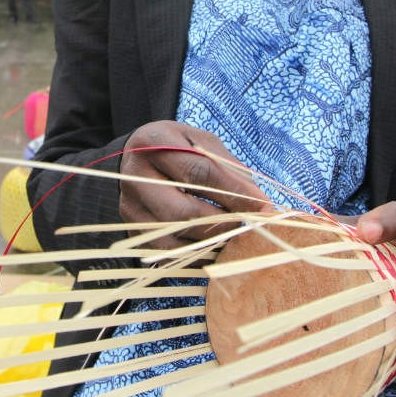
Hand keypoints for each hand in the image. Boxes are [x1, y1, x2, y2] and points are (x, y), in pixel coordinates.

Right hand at [118, 121, 268, 248]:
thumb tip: (259, 203)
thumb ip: (230, 168)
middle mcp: (136, 177)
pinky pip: (169, 253)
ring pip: (176, 237)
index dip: (235, 192)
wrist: (136, 158)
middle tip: (249, 224)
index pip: (200, 172)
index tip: (264, 206)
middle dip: (225, 223)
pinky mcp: (133, 231)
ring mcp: (130, 207)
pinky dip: (197, 253)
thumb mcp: (202, 143)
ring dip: (212, 241)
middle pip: (185, 211)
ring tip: (233, 234)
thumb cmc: (178, 148)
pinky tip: (214, 244)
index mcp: (154, 144)